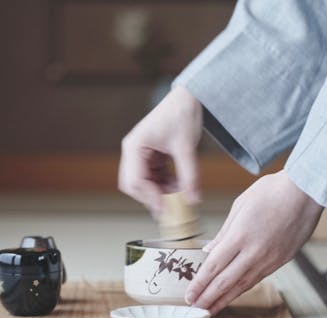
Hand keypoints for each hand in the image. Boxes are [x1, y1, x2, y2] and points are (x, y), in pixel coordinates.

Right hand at [118, 86, 201, 216]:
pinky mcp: (151, 157)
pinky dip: (165, 185)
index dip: (149, 197)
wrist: (189, 98)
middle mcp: (133, 151)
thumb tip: (192, 201)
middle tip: (169, 209)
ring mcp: (141, 155)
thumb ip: (189, 176)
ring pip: (145, 184)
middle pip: (134, 185)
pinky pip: (154, 178)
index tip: (165, 209)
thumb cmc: (182, 114)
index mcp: (134, 146)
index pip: (135, 180)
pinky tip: (180, 188)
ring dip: (160, 193)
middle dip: (151, 198)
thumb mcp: (186, 147)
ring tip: (180, 198)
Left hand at [185, 171, 323, 314]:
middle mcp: (254, 252)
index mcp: (240, 236)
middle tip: (194, 309)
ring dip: (224, 299)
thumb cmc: (272, 191)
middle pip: (225, 281)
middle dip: (208, 298)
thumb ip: (223, 232)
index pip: (214, 266)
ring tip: (211, 310)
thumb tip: (209, 250)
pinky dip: (242, 289)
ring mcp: (269, 259)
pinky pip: (257, 279)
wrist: (306, 192)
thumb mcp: (240, 205)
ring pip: (242, 285)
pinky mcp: (281, 261)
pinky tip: (233, 295)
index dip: (200, 284)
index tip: (189, 295)